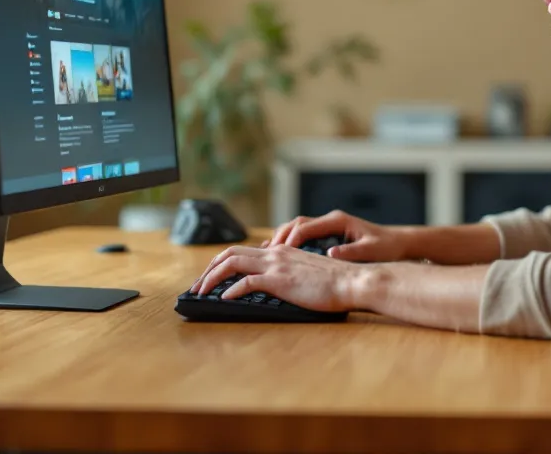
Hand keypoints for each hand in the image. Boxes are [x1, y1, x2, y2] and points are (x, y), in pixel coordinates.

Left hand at [188, 244, 363, 311]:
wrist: (353, 281)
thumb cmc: (336, 283)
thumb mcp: (308, 274)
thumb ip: (290, 274)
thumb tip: (278, 285)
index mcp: (282, 251)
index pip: (244, 251)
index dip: (223, 263)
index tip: (212, 277)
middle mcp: (275, 253)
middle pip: (230, 253)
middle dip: (209, 268)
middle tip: (197, 285)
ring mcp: (276, 265)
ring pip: (232, 263)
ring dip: (211, 277)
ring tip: (201, 291)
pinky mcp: (280, 280)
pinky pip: (246, 282)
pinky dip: (230, 290)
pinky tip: (222, 300)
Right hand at [263, 210, 411, 262]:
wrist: (398, 243)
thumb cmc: (386, 247)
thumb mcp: (370, 250)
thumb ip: (350, 252)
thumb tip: (330, 255)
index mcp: (337, 221)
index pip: (306, 227)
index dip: (290, 239)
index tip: (278, 252)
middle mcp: (330, 220)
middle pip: (296, 224)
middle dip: (280, 237)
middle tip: (266, 253)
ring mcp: (328, 226)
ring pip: (297, 227)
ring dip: (282, 238)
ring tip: (266, 253)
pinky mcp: (328, 234)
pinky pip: (303, 235)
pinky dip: (290, 242)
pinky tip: (281, 255)